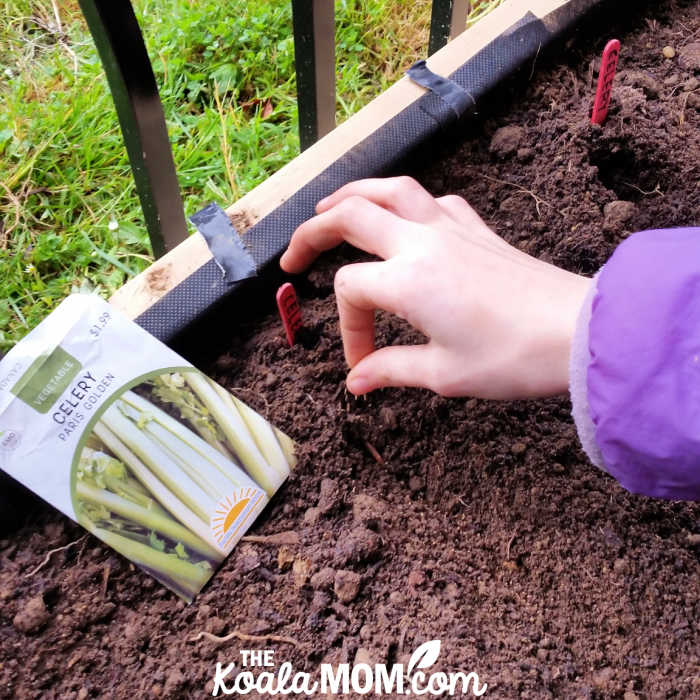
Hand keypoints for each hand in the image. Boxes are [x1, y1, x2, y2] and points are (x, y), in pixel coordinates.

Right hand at [280, 177, 590, 397]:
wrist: (577, 332)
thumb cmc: (513, 356)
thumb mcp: (444, 373)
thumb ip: (391, 370)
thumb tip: (356, 382)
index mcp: (406, 281)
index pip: (349, 290)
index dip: (347, 329)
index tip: (363, 363)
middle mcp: (422, 244)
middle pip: (349, 216)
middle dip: (311, 232)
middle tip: (291, 256)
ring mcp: (451, 230)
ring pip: (391, 189)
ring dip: (353, 193)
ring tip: (330, 206)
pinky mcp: (477, 230)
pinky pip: (433, 200)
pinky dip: (408, 201)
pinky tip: (406, 216)